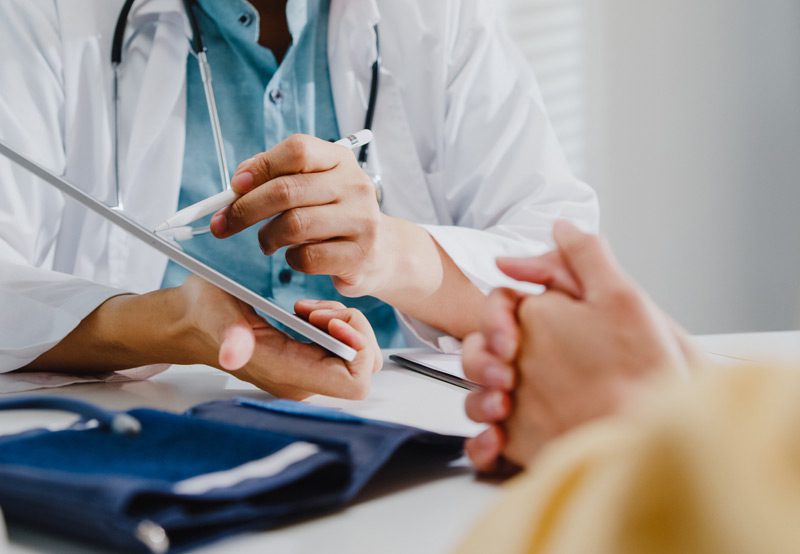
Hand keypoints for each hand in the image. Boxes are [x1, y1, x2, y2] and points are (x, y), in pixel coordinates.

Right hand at [170, 276, 381, 398]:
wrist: (190, 322)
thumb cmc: (204, 315)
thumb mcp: (217, 315)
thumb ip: (230, 335)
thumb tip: (231, 354)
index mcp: (289, 376)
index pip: (355, 383)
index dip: (356, 348)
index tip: (330, 318)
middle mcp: (303, 381)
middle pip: (364, 368)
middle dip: (354, 331)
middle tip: (320, 310)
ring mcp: (304, 374)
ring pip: (356, 356)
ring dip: (344, 325)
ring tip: (311, 309)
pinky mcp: (303, 362)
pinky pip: (341, 349)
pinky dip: (335, 325)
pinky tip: (307, 312)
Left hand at [209, 134, 396, 297]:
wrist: (383, 250)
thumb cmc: (338, 215)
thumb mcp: (315, 186)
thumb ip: (279, 176)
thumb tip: (239, 182)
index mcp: (340, 160)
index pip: (297, 150)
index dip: (261, 166)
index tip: (236, 186)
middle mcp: (354, 186)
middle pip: (287, 190)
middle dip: (245, 209)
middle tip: (225, 223)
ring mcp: (360, 221)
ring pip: (293, 225)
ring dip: (267, 236)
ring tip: (266, 242)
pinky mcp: (358, 255)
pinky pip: (307, 258)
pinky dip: (290, 259)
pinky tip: (295, 256)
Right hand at [464, 221, 698, 469]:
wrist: (658, 432)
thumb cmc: (647, 367)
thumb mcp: (622, 301)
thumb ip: (586, 257)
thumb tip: (557, 224)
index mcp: (549, 327)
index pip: (501, 311)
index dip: (495, 320)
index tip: (509, 340)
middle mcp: (532, 364)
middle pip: (481, 353)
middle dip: (481, 362)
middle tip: (505, 378)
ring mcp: (525, 404)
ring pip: (479, 396)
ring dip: (479, 401)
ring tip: (501, 412)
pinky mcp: (525, 443)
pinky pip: (487, 442)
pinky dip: (482, 445)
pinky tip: (496, 445)